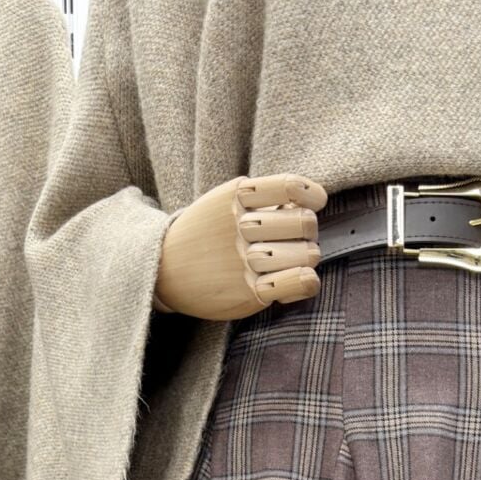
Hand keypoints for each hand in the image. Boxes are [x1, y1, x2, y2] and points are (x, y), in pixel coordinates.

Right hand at [153, 173, 326, 321]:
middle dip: (308, 229)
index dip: (312, 194)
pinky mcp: (249, 293)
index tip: (316, 202)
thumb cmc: (206, 234)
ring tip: (291, 258)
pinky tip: (303, 277)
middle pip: (304, 223)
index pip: (289, 186)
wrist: (164, 270)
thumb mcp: (224, 201)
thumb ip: (261, 198)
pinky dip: (308, 280)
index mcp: (235, 196)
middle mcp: (240, 226)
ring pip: (305, 254)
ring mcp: (244, 261)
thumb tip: (311, 201)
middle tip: (296, 236)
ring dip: (307, 256)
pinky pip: (296, 283)